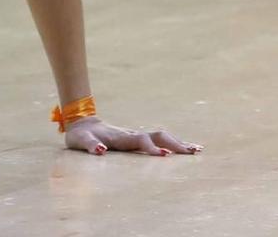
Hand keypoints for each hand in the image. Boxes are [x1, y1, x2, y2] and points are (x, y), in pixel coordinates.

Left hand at [63, 116, 201, 157]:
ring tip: (197, 150)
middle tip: (192, 152)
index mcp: (120, 137)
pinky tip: (185, 149)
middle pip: (157, 136)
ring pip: (161, 136)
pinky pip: (159, 139)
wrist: (82, 122)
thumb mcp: (80, 141)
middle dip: (174, 144)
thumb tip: (100, 151)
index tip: (164, 155)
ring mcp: (136, 135)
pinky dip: (173, 143)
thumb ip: (90, 146)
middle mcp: (131, 134)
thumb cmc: (80, 135)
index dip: (151, 148)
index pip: (140, 141)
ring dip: (178, 143)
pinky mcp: (137, 138)